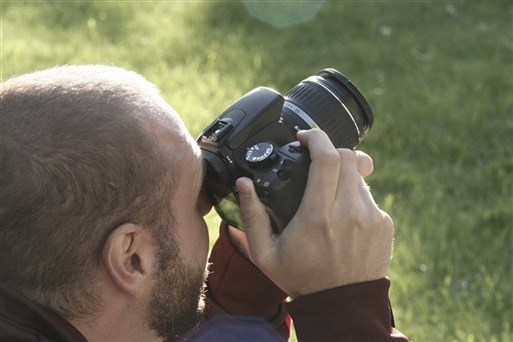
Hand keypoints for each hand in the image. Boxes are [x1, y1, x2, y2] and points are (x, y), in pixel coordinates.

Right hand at [235, 129, 393, 296]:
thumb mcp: (265, 253)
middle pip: (347, 157)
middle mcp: (349, 212)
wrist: (342, 306)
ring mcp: (371, 217)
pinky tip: (342, 217)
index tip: (305, 137)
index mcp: (318, 215)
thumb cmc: (301, 278)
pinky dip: (354, 197)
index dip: (316, 137)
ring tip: (326, 197)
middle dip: (329, 152)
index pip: (326, 157)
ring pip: (359, 175)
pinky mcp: (384, 224)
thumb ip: (251, 216)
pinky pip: (369, 196)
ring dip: (342, 176)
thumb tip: (243, 184)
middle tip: (314, 163)